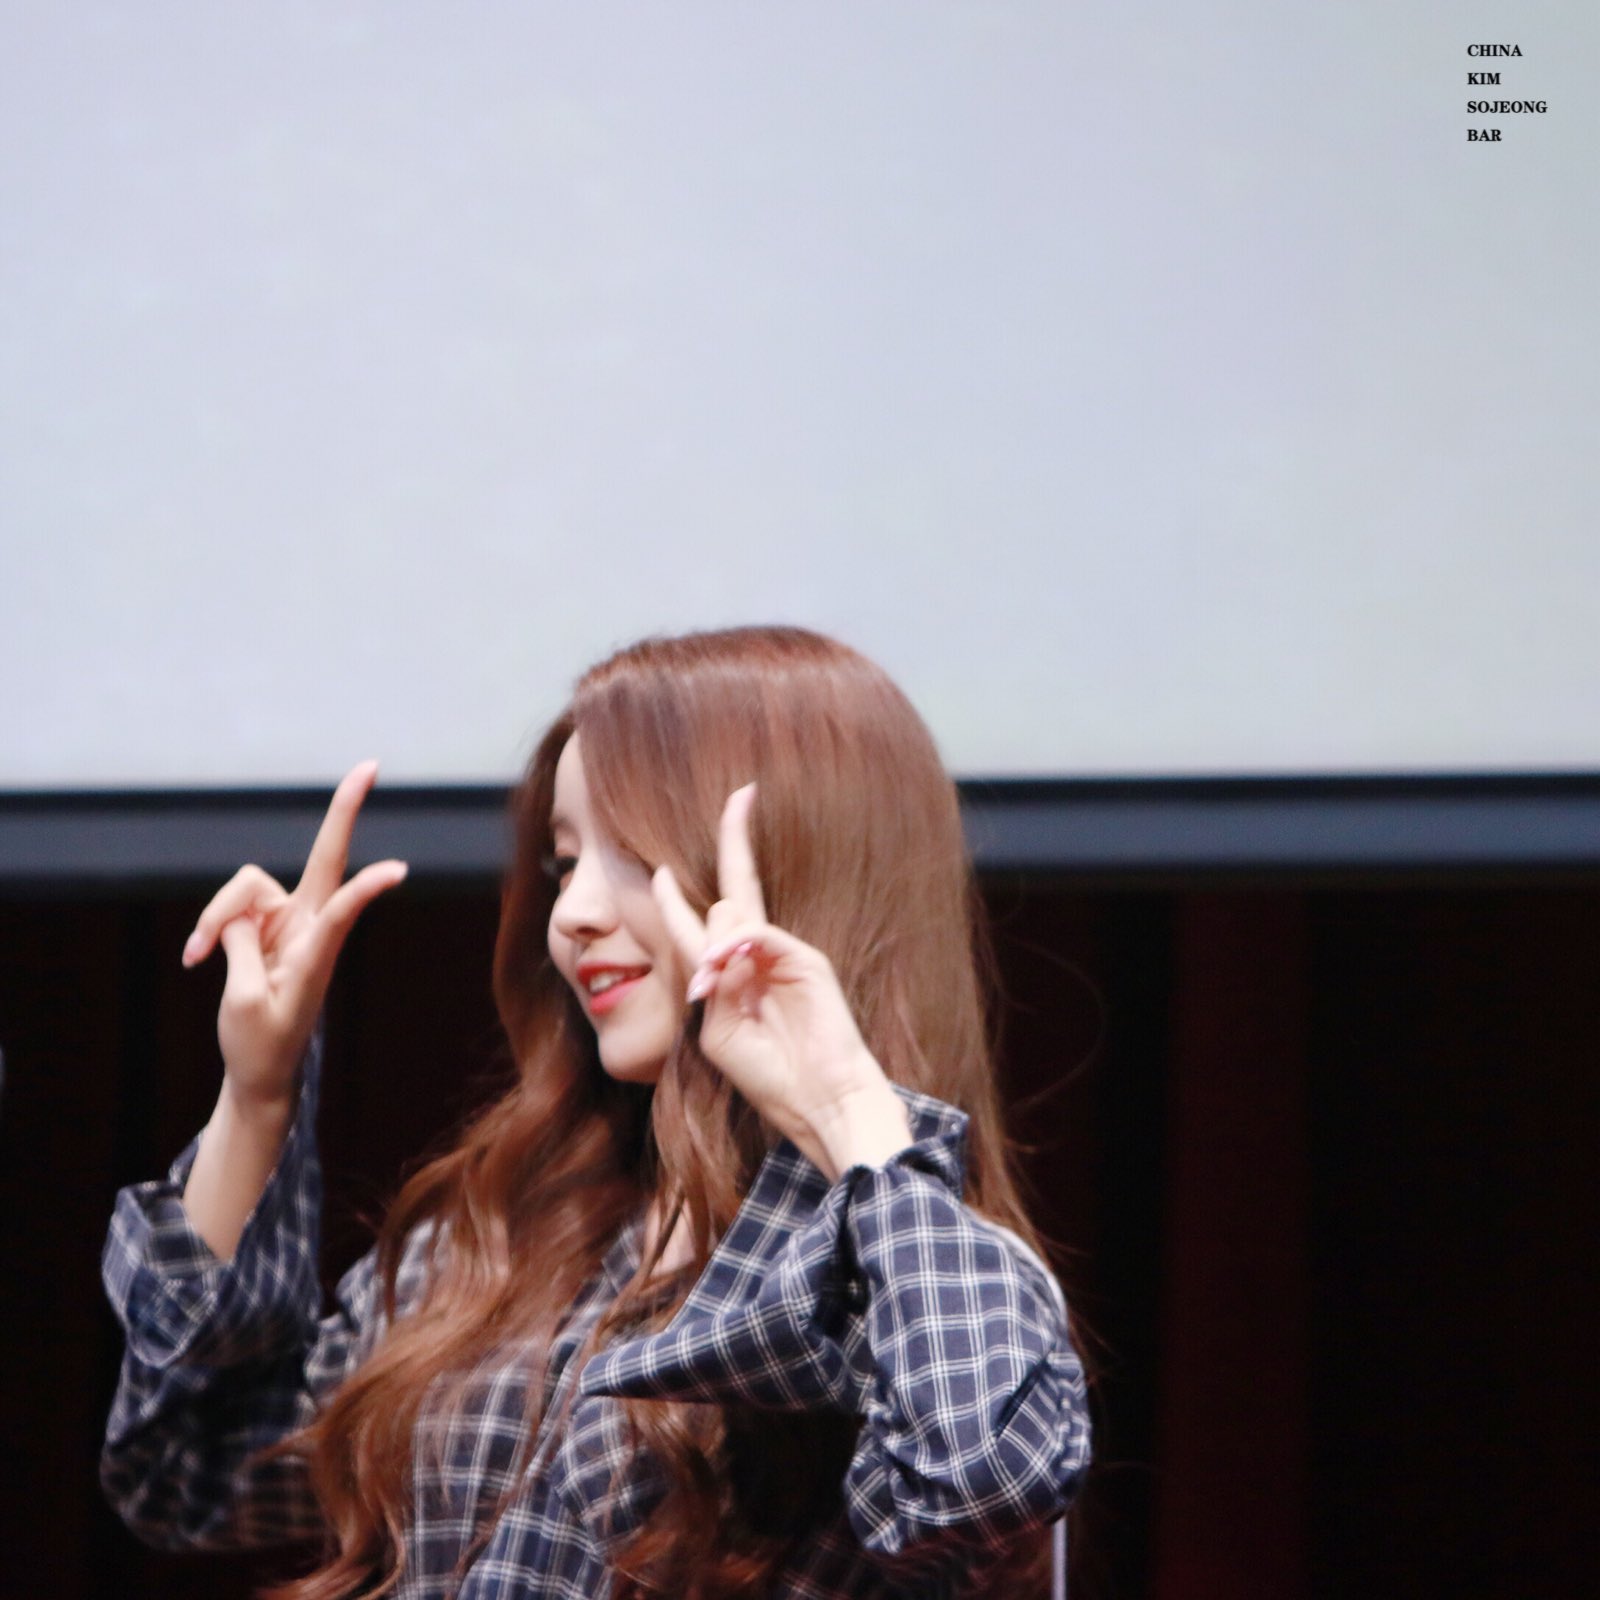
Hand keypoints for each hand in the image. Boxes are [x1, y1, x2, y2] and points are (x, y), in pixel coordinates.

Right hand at [182, 760, 406, 1119]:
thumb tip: (234, 915)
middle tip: (371, 765)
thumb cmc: (261, 1044)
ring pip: (245, 887)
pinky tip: (196, 957)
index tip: (400, 869)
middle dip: (345, 810)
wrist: (259, 1070)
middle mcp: (310, 925)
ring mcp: (288, 919)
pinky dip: (208, 926)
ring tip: (196, 958)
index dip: (366, 887)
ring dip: (214, 917)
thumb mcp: (245, 1002)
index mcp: (318, 952)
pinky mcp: (264, 922)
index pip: (345, 909)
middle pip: (326, 856)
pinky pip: (229, 905)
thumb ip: (238, 948)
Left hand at [651, 784, 911, 1178]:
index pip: (709, 919)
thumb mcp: (719, 1030)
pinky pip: (758, 934)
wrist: (821, 1103)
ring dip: (712, 948)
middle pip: (737, 886)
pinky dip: (734, 949)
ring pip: (734, 915)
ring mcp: (786, 954)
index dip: (681, 892)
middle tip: (741, 793)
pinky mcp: (808, 960)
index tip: (659, 866)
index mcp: (737, 973)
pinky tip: (721, 973)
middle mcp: (761, 955)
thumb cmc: (770, 1076)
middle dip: (735, 838)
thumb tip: (716, 938)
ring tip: (712, 989)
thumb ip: (711, 984)